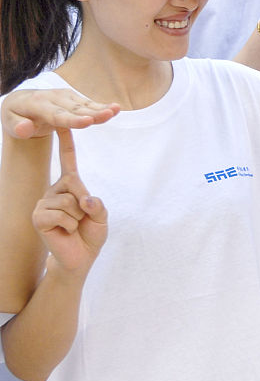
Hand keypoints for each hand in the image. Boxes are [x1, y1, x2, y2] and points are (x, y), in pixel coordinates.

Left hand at [2, 90, 119, 139]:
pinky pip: (88, 104)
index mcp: (36, 104)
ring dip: (101, 108)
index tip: (88, 122)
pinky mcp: (73, 98)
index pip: (57, 114)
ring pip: (84, 105)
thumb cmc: (15, 116)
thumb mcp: (8, 122)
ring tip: (116, 110)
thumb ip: (16, 126)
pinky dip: (101, 106)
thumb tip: (25, 129)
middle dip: (93, 112)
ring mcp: (64, 96)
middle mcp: (53, 97)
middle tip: (109, 116)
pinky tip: (116, 108)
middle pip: (75, 109)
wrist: (20, 102)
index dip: (73, 119)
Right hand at [33, 130, 106, 274]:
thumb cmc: (90, 234)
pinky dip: (69, 225)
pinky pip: (61, 214)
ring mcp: (44, 202)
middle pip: (75, 183)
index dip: (65, 141)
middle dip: (86, 203)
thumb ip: (97, 205)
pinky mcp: (38, 216)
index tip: (63, 122)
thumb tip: (84, 200)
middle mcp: (54, 190)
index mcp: (70, 185)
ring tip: (73, 226)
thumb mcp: (101, 216)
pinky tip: (65, 231)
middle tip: (82, 219)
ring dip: (78, 218)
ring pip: (69, 201)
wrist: (79, 257)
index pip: (68, 160)